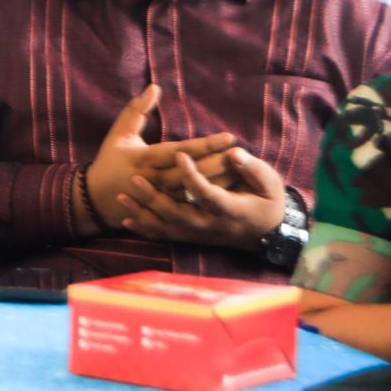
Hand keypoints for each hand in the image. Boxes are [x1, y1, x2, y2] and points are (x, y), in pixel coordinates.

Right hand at [82, 86, 238, 230]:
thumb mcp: (119, 133)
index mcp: (143, 158)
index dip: (205, 144)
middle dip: (218, 164)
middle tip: (243, 155)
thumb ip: (137, 110)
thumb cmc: (110, 160)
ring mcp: (158, 198)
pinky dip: (209, 199)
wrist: (94, 199)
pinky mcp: (162, 211)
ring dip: (218, 183)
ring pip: (193, 192)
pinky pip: (190, 206)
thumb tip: (155, 87)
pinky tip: (229, 192)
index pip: (179, 150)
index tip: (229, 137)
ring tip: (242, 173)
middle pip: (190, 173)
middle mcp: (152, 179)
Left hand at [116, 143, 286, 245]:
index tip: (179, 154)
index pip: (209, 195)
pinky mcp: (192, 237)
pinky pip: (166, 236)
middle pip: (179, 215)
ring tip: (121, 198)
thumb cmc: (268, 199)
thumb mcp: (269, 182)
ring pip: (168, 228)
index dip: (193, 176)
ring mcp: (200, 234)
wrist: (269, 231)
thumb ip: (252, 168)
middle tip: (134, 178)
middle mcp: (212, 226)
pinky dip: (146, 229)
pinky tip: (126, 221)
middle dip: (155, 198)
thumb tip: (234, 152)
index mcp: (232, 210)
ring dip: (143, 214)